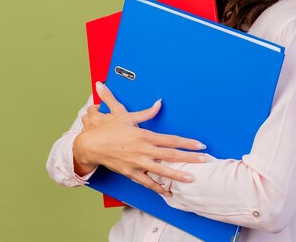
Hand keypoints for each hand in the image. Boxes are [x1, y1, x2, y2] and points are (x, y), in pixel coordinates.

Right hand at [73, 82, 207, 195]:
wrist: (91, 144)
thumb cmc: (109, 130)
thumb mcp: (128, 116)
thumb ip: (147, 112)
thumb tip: (159, 103)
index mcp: (144, 135)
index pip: (171, 140)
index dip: (187, 143)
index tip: (200, 145)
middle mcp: (143, 150)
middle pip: (171, 155)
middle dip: (189, 158)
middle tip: (204, 161)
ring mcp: (137, 163)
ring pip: (162, 171)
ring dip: (178, 175)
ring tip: (191, 179)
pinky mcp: (130, 173)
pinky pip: (147, 182)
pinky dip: (158, 187)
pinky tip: (168, 191)